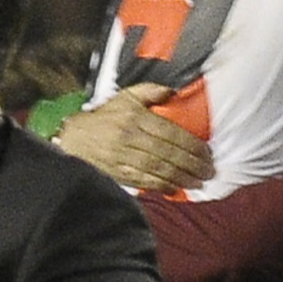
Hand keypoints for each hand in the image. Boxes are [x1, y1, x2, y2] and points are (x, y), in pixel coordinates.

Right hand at [50, 82, 210, 194]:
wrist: (74, 138)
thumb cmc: (103, 118)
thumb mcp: (124, 97)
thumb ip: (150, 92)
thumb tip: (173, 92)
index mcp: (135, 117)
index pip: (170, 133)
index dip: (191, 145)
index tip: (207, 153)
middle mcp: (131, 137)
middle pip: (168, 153)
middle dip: (191, 164)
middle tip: (208, 171)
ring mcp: (124, 158)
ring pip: (158, 169)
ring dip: (181, 177)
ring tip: (198, 182)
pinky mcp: (118, 173)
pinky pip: (144, 181)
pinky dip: (161, 187)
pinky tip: (175, 189)